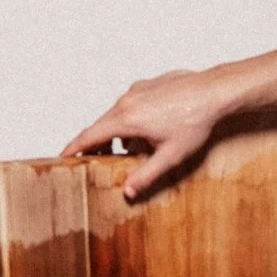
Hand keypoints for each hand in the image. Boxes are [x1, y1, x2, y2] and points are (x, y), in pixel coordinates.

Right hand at [62, 68, 231, 198]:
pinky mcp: (147, 85)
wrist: (214, 91)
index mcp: (126, 120)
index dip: (73, 148)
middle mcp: (126, 102)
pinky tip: (148, 129)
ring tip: (127, 149)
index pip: (89, 136)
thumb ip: (146, 174)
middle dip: (95, 144)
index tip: (62, 157)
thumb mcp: (170, 155)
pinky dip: (129, 118)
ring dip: (115, 131)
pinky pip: (130, 104)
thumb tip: (127, 191)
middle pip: (100, 125)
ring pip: (116, 114)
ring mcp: (136, 91)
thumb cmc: (195, 121)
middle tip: (94, 159)